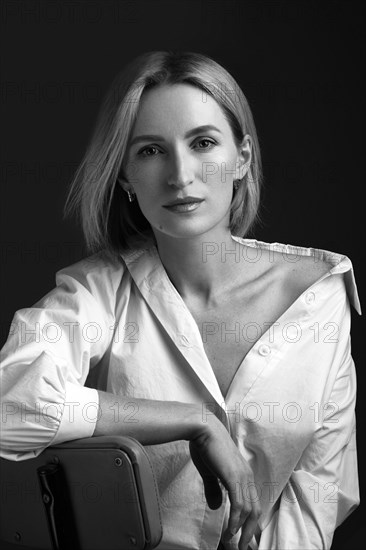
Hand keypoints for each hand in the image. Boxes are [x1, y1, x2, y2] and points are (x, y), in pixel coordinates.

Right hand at [189, 417, 260, 549]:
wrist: (203, 428)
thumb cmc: (206, 445)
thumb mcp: (210, 472)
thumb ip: (214, 489)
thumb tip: (217, 507)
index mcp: (243, 473)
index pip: (253, 502)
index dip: (250, 521)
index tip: (245, 536)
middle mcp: (247, 476)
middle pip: (255, 510)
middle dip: (250, 531)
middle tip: (243, 546)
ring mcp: (241, 476)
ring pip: (249, 510)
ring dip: (242, 529)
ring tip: (235, 542)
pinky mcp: (233, 477)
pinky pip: (239, 504)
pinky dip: (235, 520)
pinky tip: (230, 530)